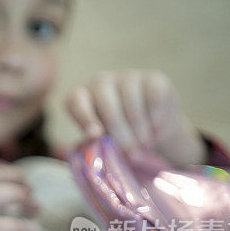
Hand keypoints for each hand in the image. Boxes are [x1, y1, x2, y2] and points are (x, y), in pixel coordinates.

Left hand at [65, 70, 205, 165]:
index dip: (84, 116)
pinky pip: (153, 96)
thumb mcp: (99, 144)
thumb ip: (86, 144)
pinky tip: (155, 130)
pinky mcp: (154, 78)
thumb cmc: (117, 140)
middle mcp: (101, 82)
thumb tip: (74, 144)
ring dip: (138, 128)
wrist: (152, 133)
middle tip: (129, 154)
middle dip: (118, 131)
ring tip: (143, 146)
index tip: (95, 135)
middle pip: (106, 103)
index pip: (76, 100)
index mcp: (82, 97)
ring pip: (131, 100)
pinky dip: (155, 117)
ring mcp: (128, 77)